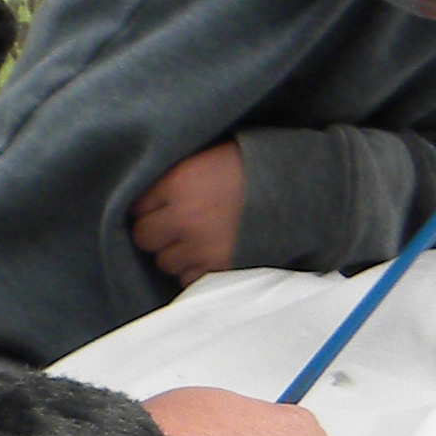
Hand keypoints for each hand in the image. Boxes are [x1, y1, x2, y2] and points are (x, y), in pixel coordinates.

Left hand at [130, 141, 246, 281]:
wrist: (299, 187)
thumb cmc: (253, 166)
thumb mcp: (208, 156)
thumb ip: (175, 177)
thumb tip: (150, 194)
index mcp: (179, 182)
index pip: (136, 206)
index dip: (147, 208)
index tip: (157, 207)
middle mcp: (184, 216)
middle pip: (144, 238)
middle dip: (155, 233)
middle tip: (172, 227)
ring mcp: (201, 246)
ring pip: (165, 262)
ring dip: (175, 253)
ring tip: (194, 240)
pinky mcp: (220, 268)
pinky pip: (189, 278)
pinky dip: (195, 270)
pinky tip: (208, 254)